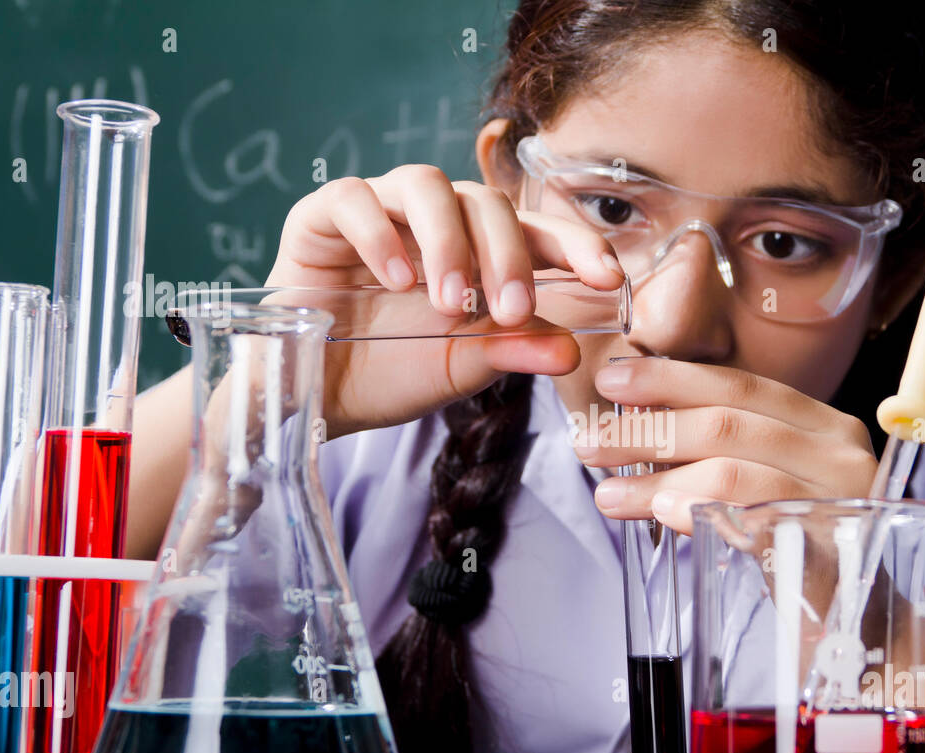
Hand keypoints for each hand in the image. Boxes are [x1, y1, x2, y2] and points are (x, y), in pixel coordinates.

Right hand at [267, 167, 625, 437]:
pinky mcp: (322, 216)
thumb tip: (572, 350)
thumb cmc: (393, 373)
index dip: (577, 245)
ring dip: (448, 242)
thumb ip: (513, 351)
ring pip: (426, 185)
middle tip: (511, 312)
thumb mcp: (462, 368)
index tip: (607, 278)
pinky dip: (379, 234)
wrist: (317, 396)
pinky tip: (395, 280)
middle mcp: (435, 221)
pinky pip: (353, 197)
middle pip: (486, 203)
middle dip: (509, 255)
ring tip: (449, 303)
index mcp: (480, 251)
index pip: (537, 230)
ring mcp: (380, 211)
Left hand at [577, 357, 878, 533]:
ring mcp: (837, 501)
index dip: (671, 380)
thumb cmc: (800, 548)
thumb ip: (721, 447)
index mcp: (823, 426)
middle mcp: (839, 454)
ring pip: (730, 471)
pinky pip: (752, 521)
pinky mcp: (825, 551)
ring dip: (657, 480)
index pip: (740, 386)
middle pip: (728, 424)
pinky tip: (662, 514)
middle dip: (648, 430)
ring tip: (607, 494)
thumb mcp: (769, 483)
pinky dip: (700, 510)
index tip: (612, 381)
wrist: (856, 624)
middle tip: (589, 443)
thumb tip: (636, 416)